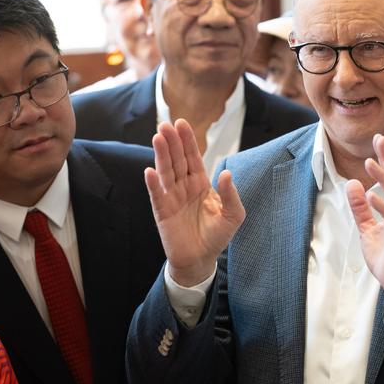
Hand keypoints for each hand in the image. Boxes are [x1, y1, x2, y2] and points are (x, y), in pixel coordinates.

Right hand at [144, 119, 244, 285]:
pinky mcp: (162, 212)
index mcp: (201, 184)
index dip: (187, 141)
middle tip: (166, 124)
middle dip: (172, 142)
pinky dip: (153, 183)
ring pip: (166, 172)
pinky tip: (149, 171)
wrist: (201, 259)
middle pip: (177, 160)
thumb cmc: (217, 236)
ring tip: (158, 137)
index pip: (193, 158)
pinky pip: (157, 195)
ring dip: (161, 155)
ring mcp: (172, 198)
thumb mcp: (233, 215)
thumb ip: (231, 194)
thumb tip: (225, 172)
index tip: (182, 123)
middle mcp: (184, 187)